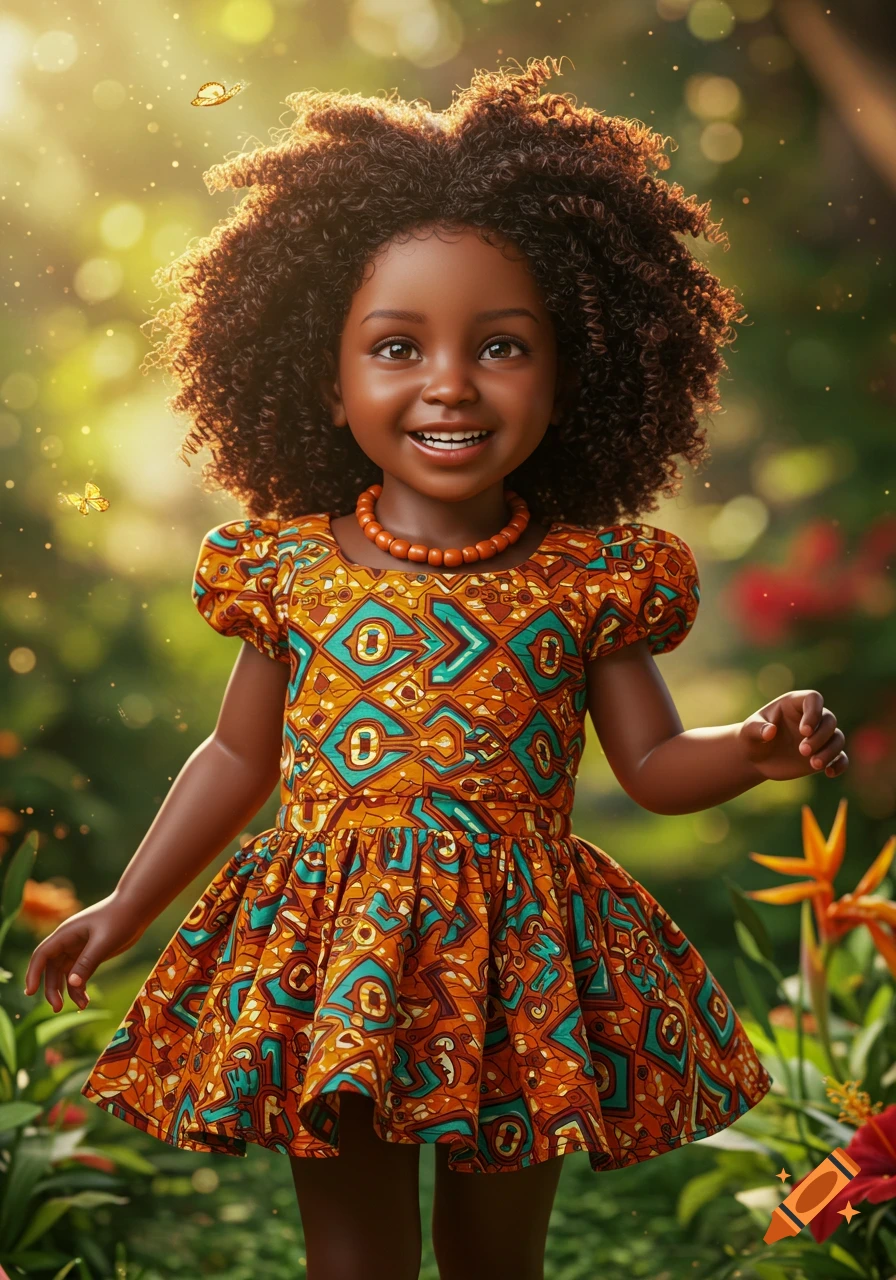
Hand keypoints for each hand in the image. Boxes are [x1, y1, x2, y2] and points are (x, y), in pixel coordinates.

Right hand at [22, 895, 145, 1011]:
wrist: (138, 908)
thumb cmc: (120, 919)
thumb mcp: (104, 941)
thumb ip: (87, 962)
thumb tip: (72, 984)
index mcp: (66, 934)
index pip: (42, 955)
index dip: (33, 973)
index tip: (30, 992)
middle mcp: (68, 942)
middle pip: (51, 969)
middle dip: (51, 989)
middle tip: (57, 1008)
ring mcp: (78, 949)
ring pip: (64, 974)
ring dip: (68, 991)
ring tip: (81, 1006)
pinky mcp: (90, 955)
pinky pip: (78, 974)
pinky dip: (80, 988)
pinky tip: (86, 1001)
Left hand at [739, 690, 847, 782]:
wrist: (756, 758)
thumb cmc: (752, 738)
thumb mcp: (748, 731)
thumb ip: (757, 729)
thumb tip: (770, 731)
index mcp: (794, 704)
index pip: (813, 699)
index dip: (814, 712)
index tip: (804, 731)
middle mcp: (811, 718)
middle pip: (828, 720)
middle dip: (819, 736)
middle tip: (802, 751)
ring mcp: (819, 736)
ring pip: (837, 738)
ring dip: (830, 751)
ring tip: (813, 764)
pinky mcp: (823, 753)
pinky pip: (841, 757)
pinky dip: (839, 764)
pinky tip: (829, 773)